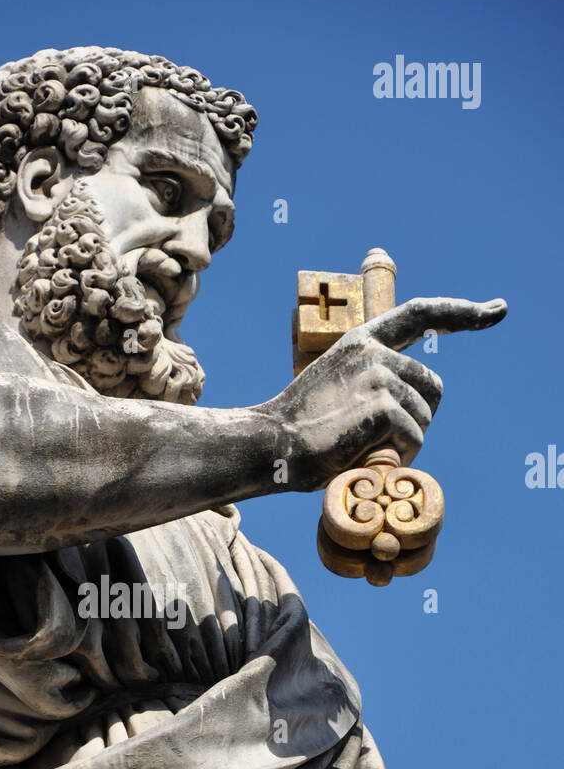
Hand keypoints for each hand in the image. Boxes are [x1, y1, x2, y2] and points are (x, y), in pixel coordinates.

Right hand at [265, 297, 506, 492]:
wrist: (271, 445)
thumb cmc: (300, 430)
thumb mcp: (336, 389)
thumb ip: (371, 383)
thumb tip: (412, 410)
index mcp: (361, 341)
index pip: (421, 314)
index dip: (463, 312)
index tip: (497, 310)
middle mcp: (373, 352)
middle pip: (433, 386)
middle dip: (418, 418)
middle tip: (380, 440)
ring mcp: (379, 376)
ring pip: (424, 417)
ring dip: (404, 443)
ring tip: (363, 449)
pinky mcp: (383, 406)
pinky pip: (414, 438)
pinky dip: (398, 458)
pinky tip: (366, 458)